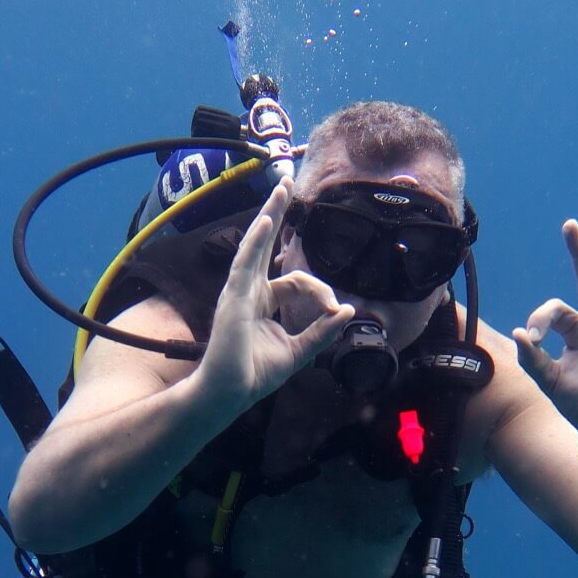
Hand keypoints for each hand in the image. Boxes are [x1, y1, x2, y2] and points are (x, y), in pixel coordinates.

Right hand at [196, 181, 354, 417]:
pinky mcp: (233, 298)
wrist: (229, 394)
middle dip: (276, 213)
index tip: (334, 311)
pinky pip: (245, 262)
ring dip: (269, 214)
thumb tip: (348, 311)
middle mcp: (248, 291)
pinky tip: (267, 218)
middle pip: (264, 244)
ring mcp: (238, 292)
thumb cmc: (254, 375)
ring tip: (281, 189)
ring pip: (255, 244)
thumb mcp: (298, 352)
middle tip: (286, 183)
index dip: (319, 291)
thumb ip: (321, 332)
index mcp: (262, 301)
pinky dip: (256, 239)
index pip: (295, 280)